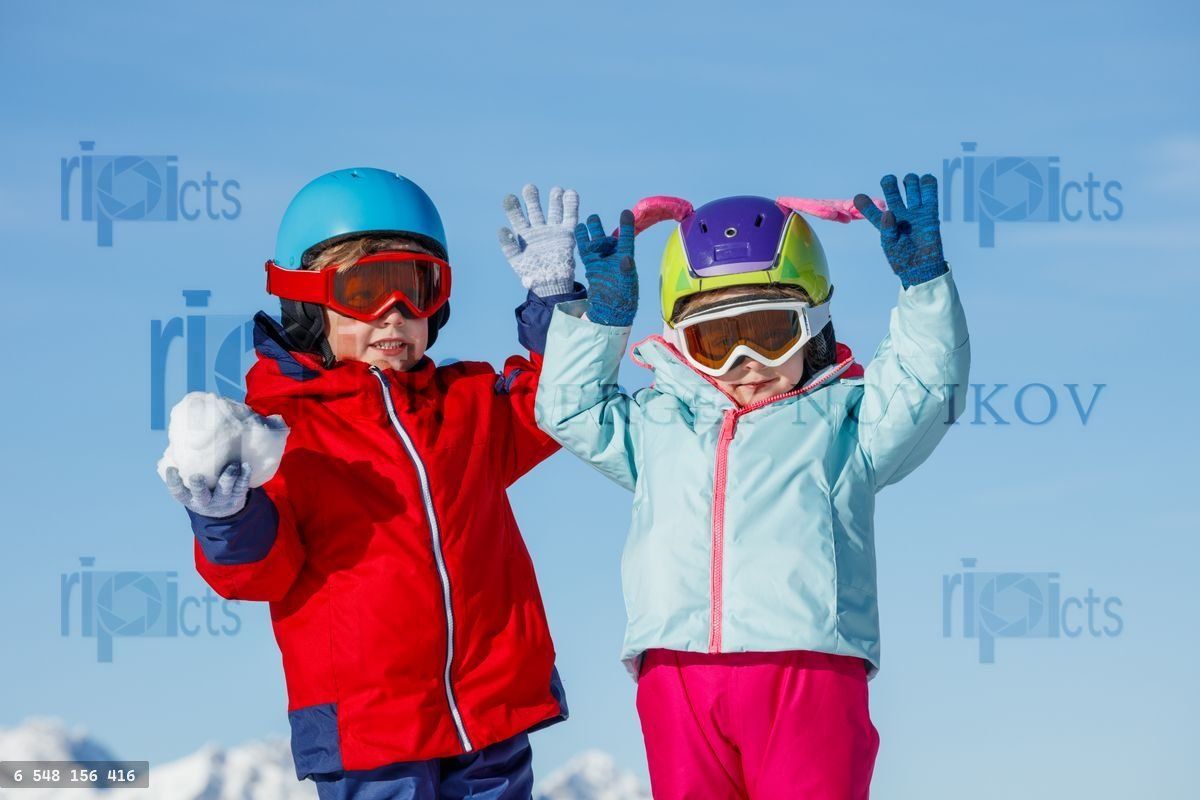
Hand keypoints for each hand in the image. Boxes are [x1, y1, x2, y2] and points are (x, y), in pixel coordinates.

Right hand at [165, 461, 251, 518]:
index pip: (178, 492)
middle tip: (197, 476)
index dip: (174, 482)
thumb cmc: (201, 489)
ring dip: (228, 478)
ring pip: (224, 491)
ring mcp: (221, 501)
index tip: (172, 469)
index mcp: (189, 498)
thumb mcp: (189, 485)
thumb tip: (176, 444)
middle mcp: (204, 502)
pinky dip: (244, 477)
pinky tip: (246, 466)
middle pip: (201, 496)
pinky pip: (241, 488)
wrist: (221, 509)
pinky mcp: (236, 498)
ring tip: (232, 465)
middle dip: (198, 487)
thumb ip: (184, 467)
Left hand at [498, 184, 579, 295]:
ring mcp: (552, 231)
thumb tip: (501, 229)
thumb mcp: (516, 261)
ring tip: (556, 190)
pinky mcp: (566, 234)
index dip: (513, 208)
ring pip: (553, 211)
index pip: (517, 218)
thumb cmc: (532, 274)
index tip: (509, 198)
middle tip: (530, 188)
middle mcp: (538, 230)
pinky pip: (570, 218)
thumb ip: (509, 246)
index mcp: (524, 236)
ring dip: (554, 199)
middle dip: (532, 199)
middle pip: (534, 210)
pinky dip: (571, 206)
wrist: (551, 284)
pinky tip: (571, 193)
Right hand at [574, 209, 636, 326]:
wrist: (611, 311)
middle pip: (607, 238)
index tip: (625, 212)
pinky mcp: (592, 267)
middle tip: (594, 218)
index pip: (626, 239)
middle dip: (601, 229)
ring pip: (596, 242)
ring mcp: (602, 261)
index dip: (626, 226)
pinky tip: (578, 230)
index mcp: (626, 258)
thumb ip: (626, 271)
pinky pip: (586, 251)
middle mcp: (614, 257)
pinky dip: (582, 241)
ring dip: (592, 231)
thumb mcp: (627, 285)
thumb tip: (627, 258)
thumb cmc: (624, 299)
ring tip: (589, 219)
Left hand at [854, 173, 947, 287]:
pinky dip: (928, 183)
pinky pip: (930, 194)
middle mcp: (899, 215)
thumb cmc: (903, 261)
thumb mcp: (890, 247)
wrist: (922, 268)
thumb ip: (887, 230)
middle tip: (889, 182)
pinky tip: (926, 180)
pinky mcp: (930, 214)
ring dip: (910, 180)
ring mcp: (915, 213)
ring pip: (911, 188)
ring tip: (910, 182)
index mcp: (884, 224)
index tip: (859, 198)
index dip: (865, 203)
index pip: (871, 210)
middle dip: (889, 183)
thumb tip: (890, 211)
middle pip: (892, 192)